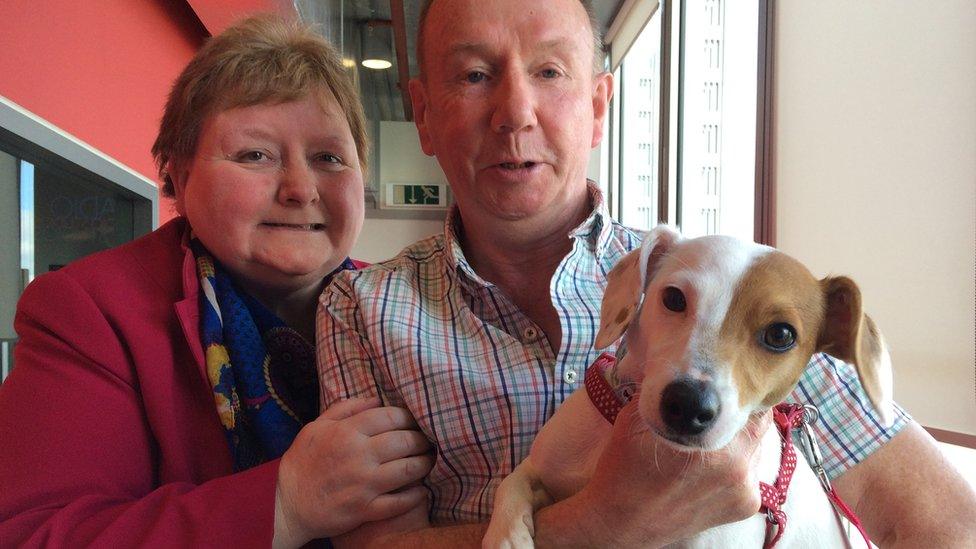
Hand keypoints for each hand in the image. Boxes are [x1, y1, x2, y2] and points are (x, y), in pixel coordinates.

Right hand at [273, 397, 433, 547]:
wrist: (286, 504)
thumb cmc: (303, 462)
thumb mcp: (316, 426)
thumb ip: (346, 408)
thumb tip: (376, 399)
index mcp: (347, 432)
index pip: (392, 417)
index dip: (410, 418)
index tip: (415, 421)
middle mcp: (359, 456)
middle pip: (406, 441)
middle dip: (422, 440)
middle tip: (428, 441)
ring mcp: (364, 484)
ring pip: (409, 470)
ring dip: (425, 464)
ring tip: (429, 461)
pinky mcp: (365, 510)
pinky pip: (400, 502)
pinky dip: (416, 495)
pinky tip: (422, 490)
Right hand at [574, 399, 768, 545]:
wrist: (620, 522)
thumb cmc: (624, 468)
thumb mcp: (637, 418)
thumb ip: (668, 394)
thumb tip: (682, 365)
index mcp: (715, 446)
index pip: (751, 403)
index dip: (736, 390)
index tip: (722, 385)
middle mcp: (740, 470)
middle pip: (757, 424)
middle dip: (736, 414)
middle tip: (714, 410)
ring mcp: (745, 491)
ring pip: (754, 447)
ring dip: (737, 439)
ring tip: (708, 439)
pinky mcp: (745, 506)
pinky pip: (749, 471)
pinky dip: (735, 463)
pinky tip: (708, 464)